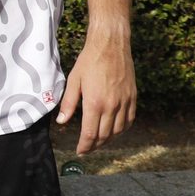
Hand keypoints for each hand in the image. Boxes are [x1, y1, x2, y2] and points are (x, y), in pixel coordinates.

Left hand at [55, 31, 135, 154]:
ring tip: (99, 143)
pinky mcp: (132, 97)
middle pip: (104, 136)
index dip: (84, 146)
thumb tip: (61, 121)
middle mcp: (112, 106)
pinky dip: (122, 130)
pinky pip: (129, 120)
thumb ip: (69, 103)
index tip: (80, 151)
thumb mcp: (73, 81)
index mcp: (95, 103)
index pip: (90, 134)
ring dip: (108, 140)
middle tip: (87, 149)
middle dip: (95, 146)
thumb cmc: (89, 61)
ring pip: (118, 131)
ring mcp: (124, 102)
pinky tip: (115, 131)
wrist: (110, 45)